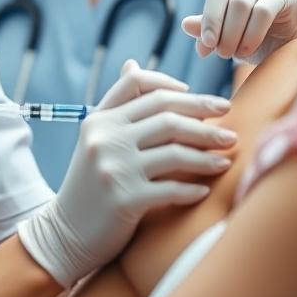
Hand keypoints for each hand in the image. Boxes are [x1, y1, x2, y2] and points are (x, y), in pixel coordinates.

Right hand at [17, 61, 236, 286]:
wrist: (66, 232)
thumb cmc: (90, 183)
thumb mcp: (96, 139)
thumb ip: (119, 107)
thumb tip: (133, 63)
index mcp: (98, 119)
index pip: (137, 84)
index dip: (171, 84)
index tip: (198, 97)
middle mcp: (104, 138)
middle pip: (165, 114)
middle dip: (204, 117)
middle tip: (231, 124)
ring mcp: (113, 168)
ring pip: (175, 151)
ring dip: (208, 154)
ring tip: (226, 159)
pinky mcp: (125, 199)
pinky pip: (172, 189)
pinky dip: (193, 189)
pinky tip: (205, 189)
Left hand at [182, 0, 296, 64]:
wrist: (286, 49)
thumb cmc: (252, 39)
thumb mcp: (225, 37)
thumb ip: (206, 30)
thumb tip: (185, 24)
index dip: (209, 17)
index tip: (207, 43)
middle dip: (218, 25)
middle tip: (219, 52)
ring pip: (242, 4)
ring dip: (233, 33)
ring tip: (232, 55)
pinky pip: (264, 12)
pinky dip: (251, 35)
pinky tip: (247, 51)